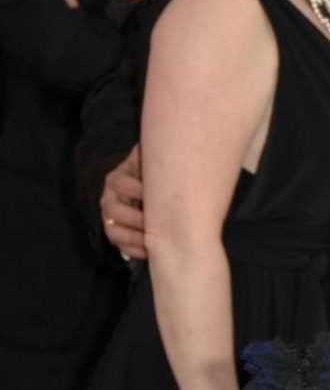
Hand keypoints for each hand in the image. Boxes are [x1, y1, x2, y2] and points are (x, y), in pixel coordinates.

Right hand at [102, 144, 146, 259]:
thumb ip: (153, 155)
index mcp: (118, 178)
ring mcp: (109, 217)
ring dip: (134, 237)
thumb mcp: (153, 164)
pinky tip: (150, 251)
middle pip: (113, 210)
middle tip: (157, 224)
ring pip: (113, 229)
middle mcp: (109, 197)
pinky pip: (118, 244)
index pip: (120, 183)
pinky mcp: (114, 233)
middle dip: (136, 218)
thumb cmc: (155, 177)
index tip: (154, 196)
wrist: (150, 191)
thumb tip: (160, 139)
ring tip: (155, 240)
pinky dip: (133, 249)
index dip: (136, 190)